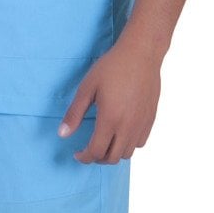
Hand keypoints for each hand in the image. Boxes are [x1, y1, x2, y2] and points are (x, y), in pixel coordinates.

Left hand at [57, 32, 162, 163]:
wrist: (141, 54)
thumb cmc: (112, 67)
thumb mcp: (87, 87)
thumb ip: (75, 113)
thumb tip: (62, 134)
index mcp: (110, 119)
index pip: (96, 152)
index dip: (84, 157)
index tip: (77, 153)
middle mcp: (128, 126)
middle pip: (112, 158)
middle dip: (97, 158)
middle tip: (89, 149)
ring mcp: (141, 124)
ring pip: (128, 153)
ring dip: (114, 153)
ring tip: (105, 142)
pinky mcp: (151, 119)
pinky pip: (140, 142)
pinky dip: (128, 144)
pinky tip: (121, 132)